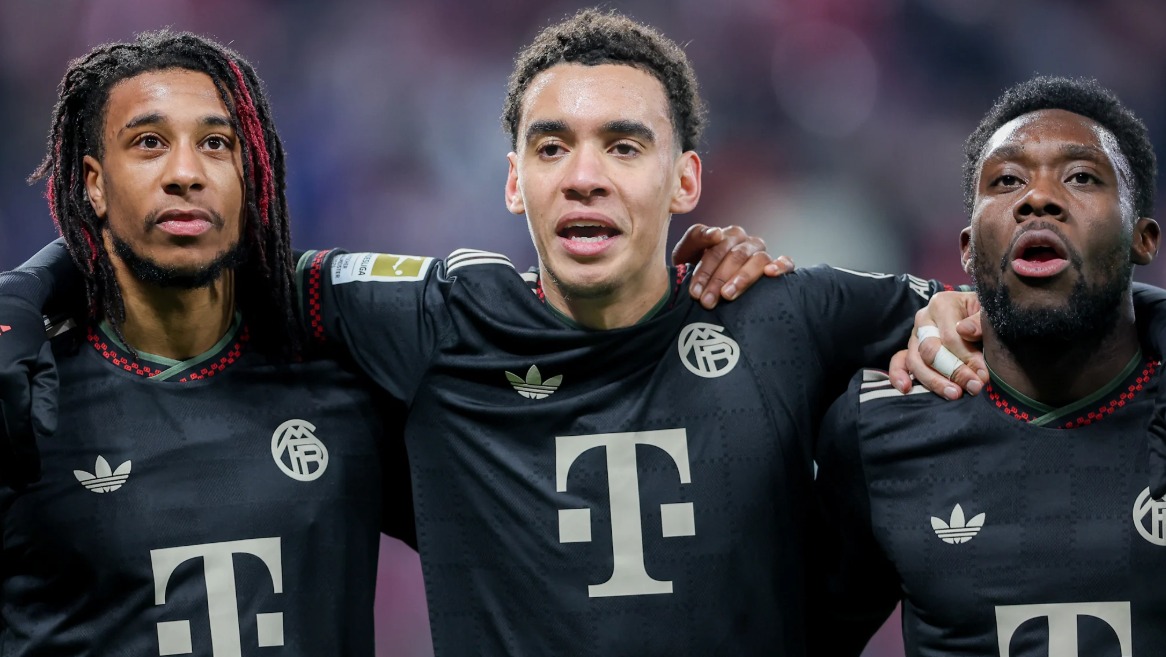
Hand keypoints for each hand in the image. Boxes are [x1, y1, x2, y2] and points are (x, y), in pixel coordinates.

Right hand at [0, 294, 56, 488]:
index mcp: (9, 380)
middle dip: (8, 462)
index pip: (18, 428)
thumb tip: (45, 432)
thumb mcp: (43, 364)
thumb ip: (46, 398)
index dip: (24, 455)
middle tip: (18, 483)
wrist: (2, 306)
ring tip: (5, 475)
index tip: (31, 475)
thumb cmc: (25, 337)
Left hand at [672, 223, 794, 308]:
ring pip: (758, 260)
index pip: (718, 247)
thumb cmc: (695, 269)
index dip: (705, 270)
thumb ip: (696, 238)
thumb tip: (716, 232)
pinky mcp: (778, 266)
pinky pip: (786, 262)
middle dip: (719, 280)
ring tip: (728, 295)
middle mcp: (747, 242)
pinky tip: (771, 273)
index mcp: (727, 236)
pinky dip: (781, 265)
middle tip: (707, 301)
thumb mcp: (687, 254)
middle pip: (737, 256)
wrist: (707, 288)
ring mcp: (763, 254)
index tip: (695, 292)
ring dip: (743, 278)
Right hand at [888, 291, 986, 399]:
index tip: (983, 374)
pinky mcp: (911, 351)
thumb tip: (963, 330)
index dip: (966, 358)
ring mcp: (915, 336)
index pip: (949, 336)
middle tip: (974, 387)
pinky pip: (899, 362)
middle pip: (931, 350)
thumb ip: (980, 320)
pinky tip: (906, 388)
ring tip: (954, 394)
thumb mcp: (988, 311)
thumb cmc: (984, 314)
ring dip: (934, 381)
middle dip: (954, 371)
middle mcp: (923, 319)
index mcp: (941, 304)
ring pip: (915, 361)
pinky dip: (899, 375)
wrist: (978, 316)